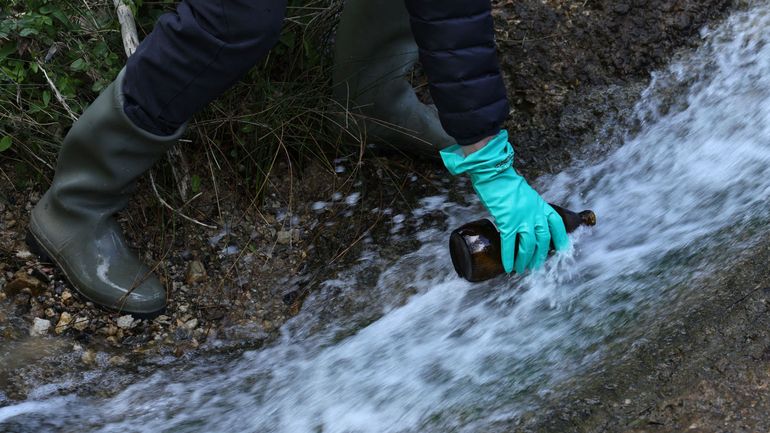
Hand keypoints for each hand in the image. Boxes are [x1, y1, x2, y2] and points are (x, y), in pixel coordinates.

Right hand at [441, 130, 568, 272]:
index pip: (557, 224)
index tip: (563, 249)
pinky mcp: (508, 223)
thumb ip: (528, 207)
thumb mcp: (525, 194)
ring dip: (525, 260)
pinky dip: (509, 258)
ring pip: (528, 246)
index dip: (561, 239)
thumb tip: (523, 217)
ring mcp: (522, 219)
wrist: (495, 174)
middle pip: (543, 240)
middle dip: (539, 255)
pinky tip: (508, 266)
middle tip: (535, 265)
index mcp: (541, 205)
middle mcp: (535, 214)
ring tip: (521, 269)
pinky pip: (510, 245)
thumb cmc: (506, 182)